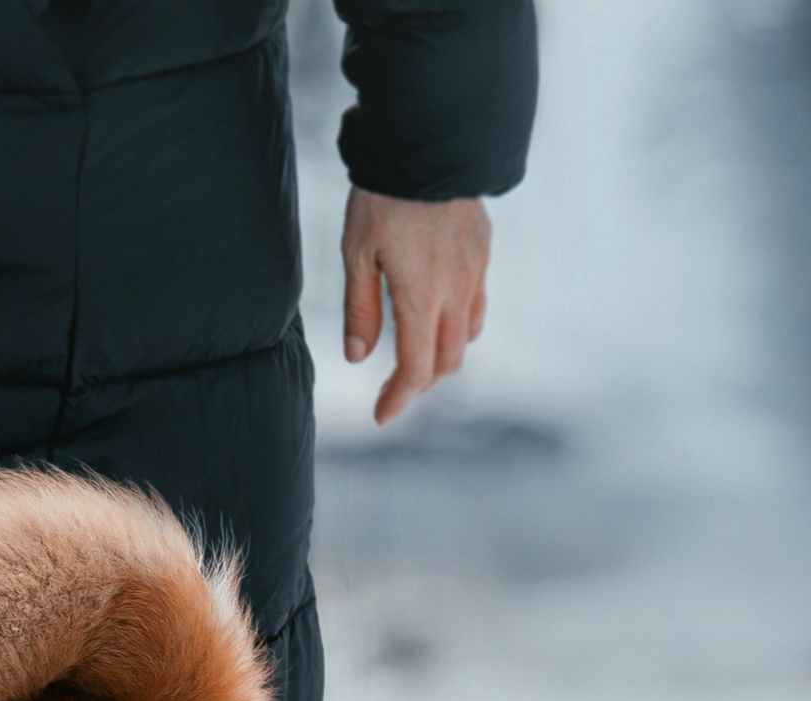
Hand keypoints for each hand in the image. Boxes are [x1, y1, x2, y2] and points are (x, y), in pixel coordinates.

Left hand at [342, 189, 491, 426]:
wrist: (430, 146)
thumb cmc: (383, 199)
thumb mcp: (357, 254)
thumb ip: (360, 309)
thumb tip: (358, 357)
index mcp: (421, 297)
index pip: (417, 368)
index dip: (399, 398)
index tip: (381, 416)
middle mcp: (456, 290)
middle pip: (447, 360)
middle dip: (419, 384)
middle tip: (391, 392)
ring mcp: (474, 271)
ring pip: (467, 335)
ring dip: (443, 357)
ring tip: (413, 359)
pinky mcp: (482, 252)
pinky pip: (476, 304)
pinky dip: (458, 326)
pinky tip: (436, 319)